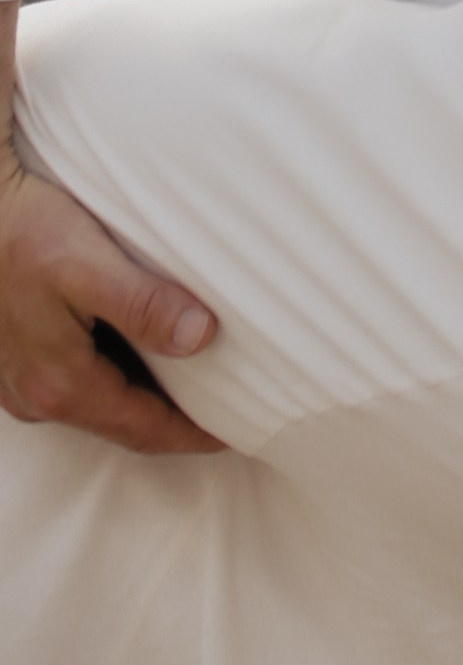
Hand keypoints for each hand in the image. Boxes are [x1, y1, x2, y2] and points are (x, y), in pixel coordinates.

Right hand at [0, 145, 221, 453]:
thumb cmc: (24, 230)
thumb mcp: (89, 263)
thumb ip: (143, 304)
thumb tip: (202, 337)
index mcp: (61, 383)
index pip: (143, 428)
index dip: (193, 434)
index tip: (238, 431)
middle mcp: (37, 397)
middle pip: (122, 425)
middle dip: (174, 425)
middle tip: (227, 413)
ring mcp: (21, 384)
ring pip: (99, 408)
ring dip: (145, 403)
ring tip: (195, 387)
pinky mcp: (14, 363)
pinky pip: (77, 387)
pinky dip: (118, 382)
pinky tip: (141, 357)